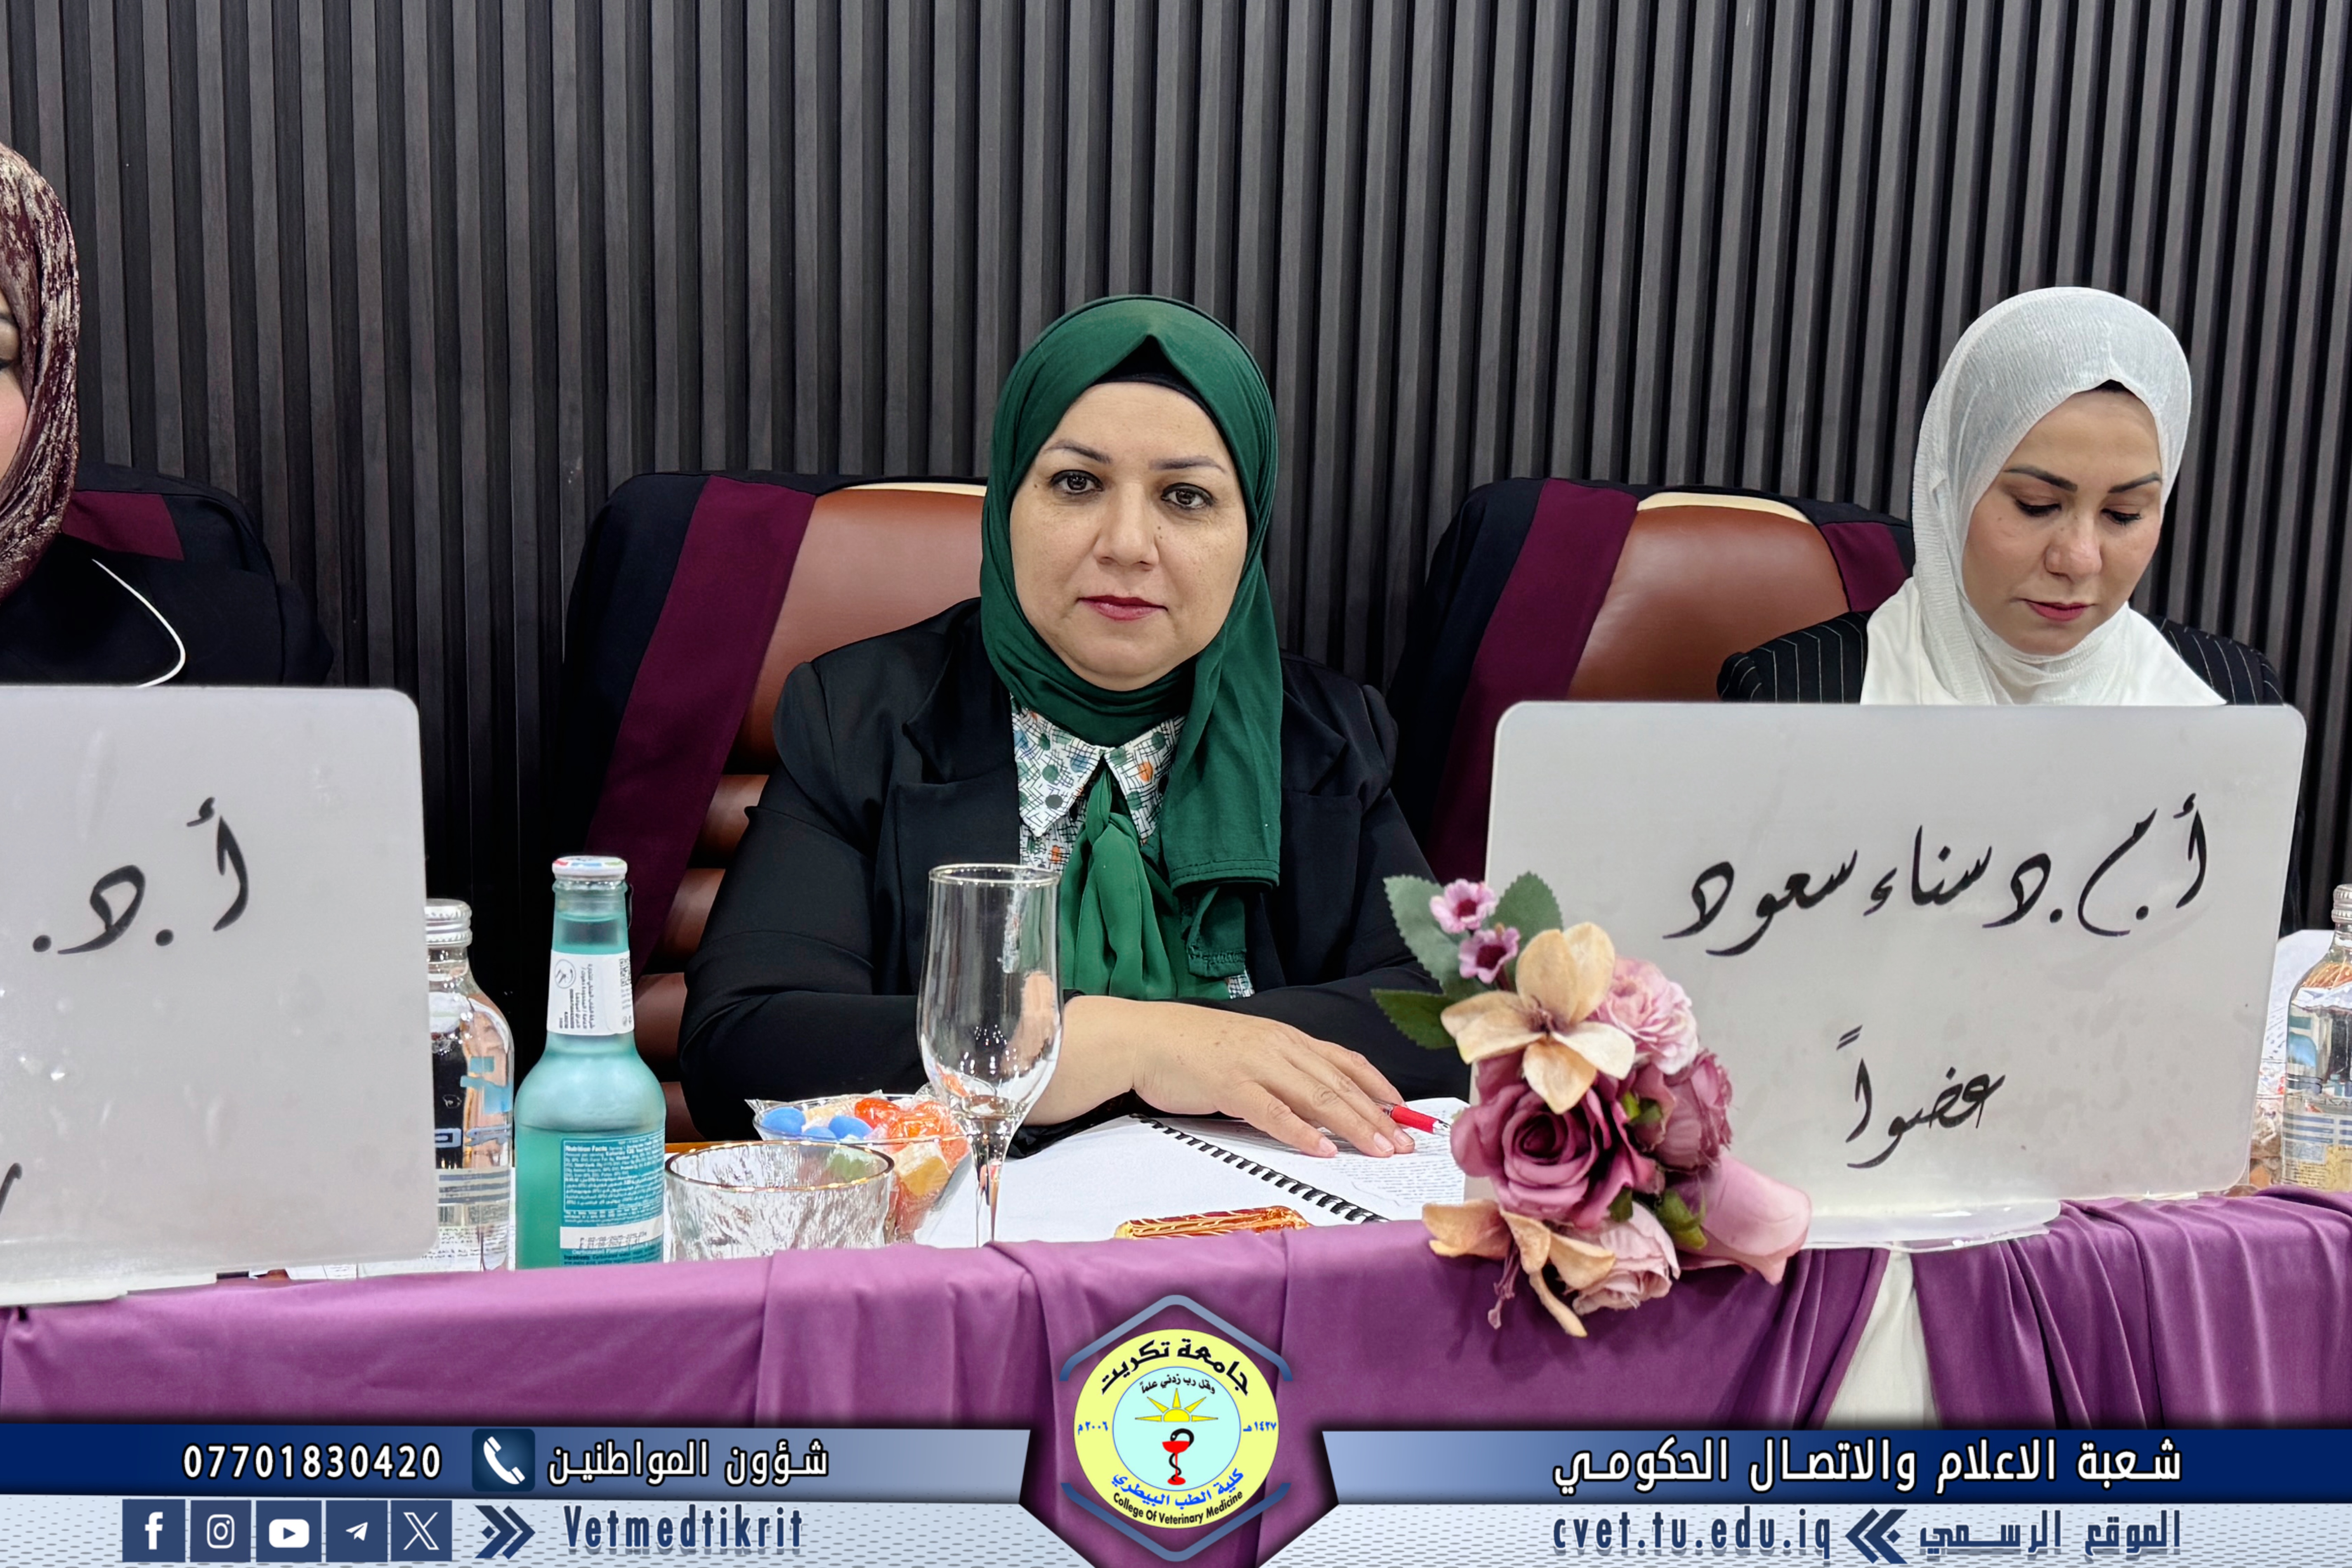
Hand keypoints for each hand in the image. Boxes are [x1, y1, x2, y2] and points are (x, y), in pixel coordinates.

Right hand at [1037, 995, 1410, 1157]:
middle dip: (1377, 1116)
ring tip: (1380, 1149)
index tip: (1405, 1113)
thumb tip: (1319, 1100)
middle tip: (1406, 1144)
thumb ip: (1283, 1070)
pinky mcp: (1229, 1085)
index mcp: (1285, 1038)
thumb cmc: (1193, 1049)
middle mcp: (1278, 1046)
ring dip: (1353, 1126)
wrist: (1143, 1038)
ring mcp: (1254, 1064)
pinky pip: (1272, 1112)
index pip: (1345, 1061)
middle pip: (1339, 1084)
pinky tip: (1322, 1149)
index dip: (1379, 1088)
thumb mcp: (1249, 1051)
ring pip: (1316, 1097)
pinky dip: (1301, 1132)